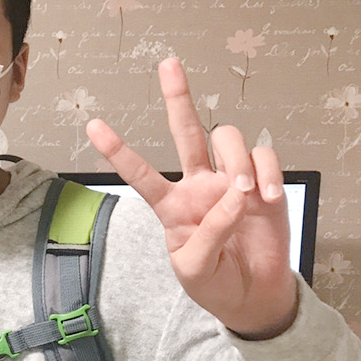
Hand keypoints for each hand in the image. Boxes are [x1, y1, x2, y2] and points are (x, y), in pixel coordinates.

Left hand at [85, 58, 298, 339]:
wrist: (253, 296)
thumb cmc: (213, 283)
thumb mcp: (193, 268)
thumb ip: (208, 232)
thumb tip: (233, 194)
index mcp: (170, 206)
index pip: (139, 173)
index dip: (118, 150)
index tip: (92, 125)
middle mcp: (197, 184)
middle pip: (185, 131)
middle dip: (178, 97)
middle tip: (168, 64)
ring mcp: (230, 181)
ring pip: (227, 138)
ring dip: (236, 161)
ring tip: (245, 196)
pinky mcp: (264, 183)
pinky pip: (264, 157)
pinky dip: (268, 172)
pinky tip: (267, 198)